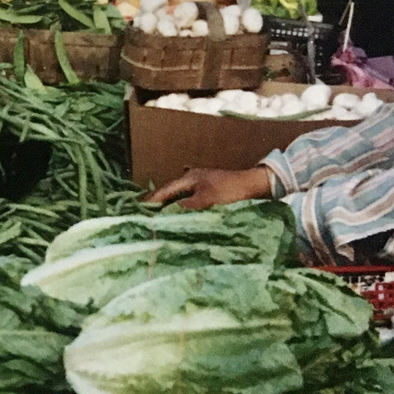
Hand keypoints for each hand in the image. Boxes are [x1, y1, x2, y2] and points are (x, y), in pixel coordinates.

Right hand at [145, 166, 274, 210]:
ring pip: (180, 196)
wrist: (253, 186)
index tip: (140, 207)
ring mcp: (202, 185)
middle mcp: (194, 179)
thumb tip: (172, 211)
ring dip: (170, 204)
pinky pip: (189, 200)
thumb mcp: (207, 199)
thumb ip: (188, 205)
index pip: (167, 190)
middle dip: (159, 201)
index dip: (154, 199)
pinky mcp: (210, 192)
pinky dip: (181, 206)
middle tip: (144, 212)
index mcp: (191, 178)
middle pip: (172, 191)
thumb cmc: (230, 190)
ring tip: (157, 215)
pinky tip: (179, 213)